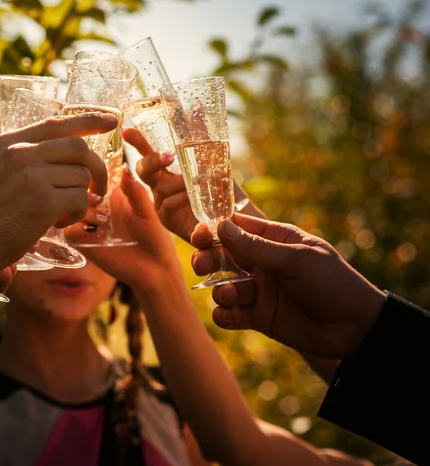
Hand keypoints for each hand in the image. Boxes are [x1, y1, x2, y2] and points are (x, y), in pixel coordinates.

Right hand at [0, 112, 114, 287]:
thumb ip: (24, 158)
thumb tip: (65, 154)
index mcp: (9, 142)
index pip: (57, 123)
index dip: (89, 120)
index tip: (111, 121)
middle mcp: (21, 153)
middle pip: (78, 148)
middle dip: (97, 168)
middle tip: (99, 187)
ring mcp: (33, 175)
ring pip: (82, 177)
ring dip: (81, 198)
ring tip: (62, 213)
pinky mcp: (44, 201)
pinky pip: (80, 200)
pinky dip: (76, 214)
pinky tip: (59, 223)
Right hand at [67, 164, 181, 291]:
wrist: (154, 268)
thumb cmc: (155, 237)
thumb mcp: (147, 210)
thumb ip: (135, 190)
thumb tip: (124, 167)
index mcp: (113, 195)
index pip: (93, 178)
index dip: (93, 177)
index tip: (104, 184)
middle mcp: (99, 208)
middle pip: (77, 191)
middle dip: (86, 194)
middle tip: (102, 203)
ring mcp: (90, 226)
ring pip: (70, 210)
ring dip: (85, 213)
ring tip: (106, 223)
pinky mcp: (85, 244)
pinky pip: (70, 231)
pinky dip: (80, 230)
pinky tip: (98, 234)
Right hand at [123, 127, 264, 242]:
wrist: (231, 217)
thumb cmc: (218, 188)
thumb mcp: (213, 159)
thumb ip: (202, 136)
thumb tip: (198, 105)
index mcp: (166, 170)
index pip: (147, 152)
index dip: (137, 141)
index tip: (126, 129)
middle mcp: (159, 185)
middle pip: (143, 169)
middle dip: (153, 160)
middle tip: (169, 155)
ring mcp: (161, 203)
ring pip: (160, 186)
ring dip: (179, 181)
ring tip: (197, 180)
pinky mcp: (166, 219)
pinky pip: (168, 204)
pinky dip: (181, 197)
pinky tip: (194, 195)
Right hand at [191, 214, 385, 359]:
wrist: (355, 328)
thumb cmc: (332, 283)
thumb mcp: (297, 260)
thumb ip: (257, 247)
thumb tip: (221, 226)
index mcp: (274, 240)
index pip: (236, 227)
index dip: (214, 229)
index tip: (199, 234)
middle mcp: (262, 263)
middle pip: (222, 256)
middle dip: (208, 260)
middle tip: (201, 265)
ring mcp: (259, 290)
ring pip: (223, 286)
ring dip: (219, 290)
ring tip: (229, 296)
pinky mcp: (258, 316)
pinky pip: (230, 313)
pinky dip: (224, 315)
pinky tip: (231, 315)